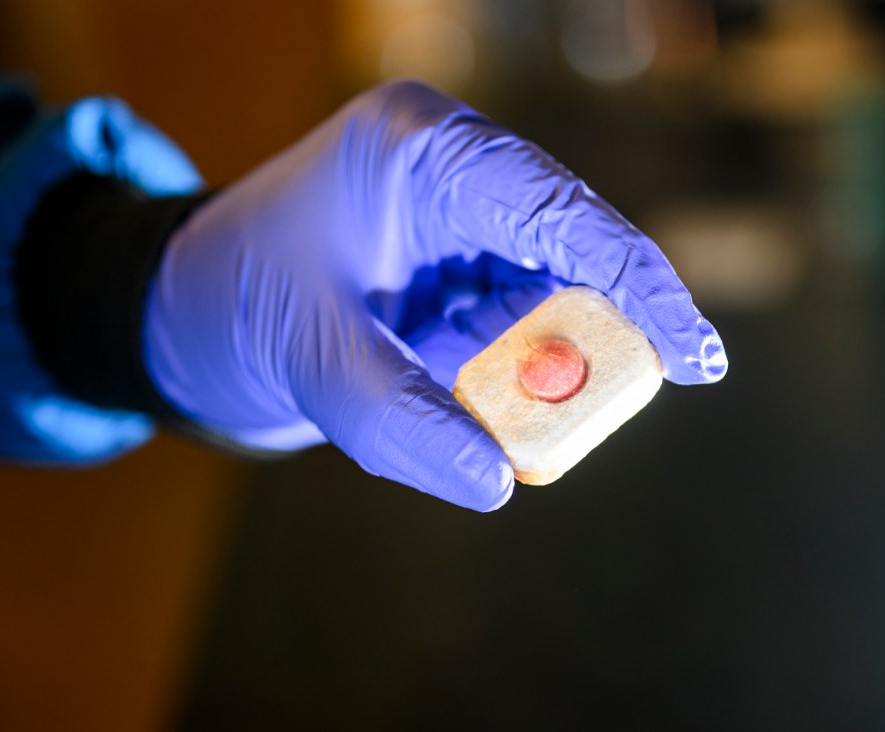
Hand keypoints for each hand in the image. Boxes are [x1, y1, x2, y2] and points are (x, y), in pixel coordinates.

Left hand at [143, 81, 725, 510]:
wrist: (186, 309)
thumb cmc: (236, 305)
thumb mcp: (314, 365)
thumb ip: (405, 424)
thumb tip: (495, 484)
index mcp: (422, 149)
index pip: (563, 211)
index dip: (642, 286)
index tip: (698, 360)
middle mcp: (452, 166)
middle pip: (571, 249)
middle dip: (592, 339)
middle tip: (608, 413)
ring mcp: (454, 210)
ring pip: (549, 289)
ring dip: (546, 364)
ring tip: (508, 423)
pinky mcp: (451, 257)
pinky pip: (514, 315)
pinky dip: (515, 370)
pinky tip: (484, 407)